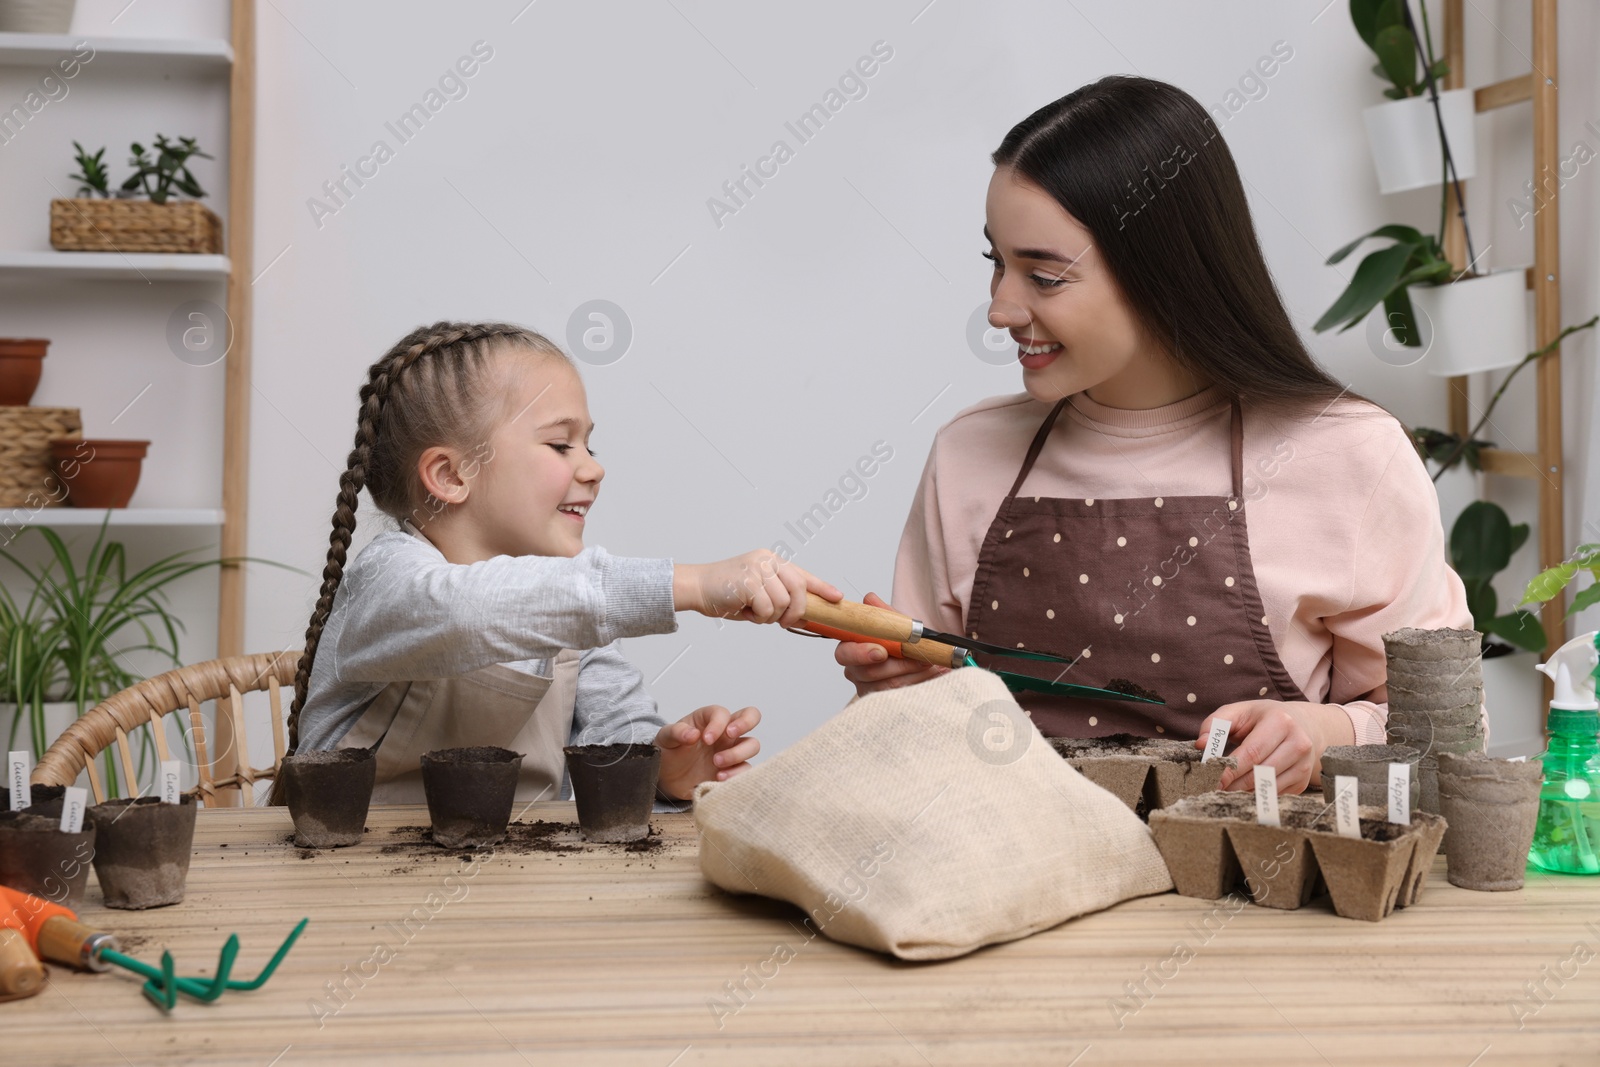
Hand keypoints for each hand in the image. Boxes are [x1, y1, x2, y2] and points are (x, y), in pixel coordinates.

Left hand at [655, 704, 760, 798]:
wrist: (668, 778)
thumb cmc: (670, 751)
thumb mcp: (665, 738)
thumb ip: (677, 733)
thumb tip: (692, 734)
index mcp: (709, 719)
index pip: (722, 713)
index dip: (718, 724)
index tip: (705, 739)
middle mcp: (725, 732)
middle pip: (751, 717)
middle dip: (745, 723)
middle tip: (729, 736)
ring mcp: (731, 751)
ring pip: (752, 745)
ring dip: (737, 754)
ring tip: (717, 764)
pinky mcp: (733, 770)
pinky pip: (746, 770)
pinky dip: (736, 774)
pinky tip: (719, 778)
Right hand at [673, 551, 841, 627]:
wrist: (696, 587)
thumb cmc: (726, 594)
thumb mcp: (758, 595)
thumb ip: (780, 600)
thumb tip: (805, 617)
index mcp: (771, 561)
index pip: (803, 574)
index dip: (822, 587)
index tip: (837, 597)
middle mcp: (767, 560)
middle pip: (799, 589)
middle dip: (797, 611)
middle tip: (785, 622)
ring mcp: (758, 568)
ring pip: (783, 602)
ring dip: (770, 616)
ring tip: (753, 612)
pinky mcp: (748, 581)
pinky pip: (767, 609)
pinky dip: (758, 617)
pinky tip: (744, 611)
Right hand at [834, 591, 947, 696]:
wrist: (920, 657)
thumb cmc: (901, 640)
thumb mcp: (895, 623)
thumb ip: (883, 613)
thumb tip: (870, 600)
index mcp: (850, 648)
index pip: (845, 653)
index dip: (861, 653)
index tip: (882, 651)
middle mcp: (855, 671)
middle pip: (868, 673)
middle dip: (899, 664)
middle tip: (920, 657)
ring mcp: (868, 689)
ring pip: (889, 685)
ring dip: (914, 673)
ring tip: (931, 663)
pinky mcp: (884, 702)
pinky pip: (901, 695)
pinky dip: (920, 682)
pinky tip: (932, 673)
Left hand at [1195, 699, 1354, 794]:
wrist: (1303, 725)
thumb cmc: (1263, 718)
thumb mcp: (1240, 711)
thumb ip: (1216, 723)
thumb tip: (1201, 745)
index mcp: (1281, 722)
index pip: (1252, 753)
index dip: (1230, 769)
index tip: (1212, 780)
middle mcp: (1298, 744)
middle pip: (1260, 773)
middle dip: (1234, 784)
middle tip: (1213, 788)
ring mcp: (1304, 765)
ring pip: (1268, 788)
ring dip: (1243, 792)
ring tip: (1225, 789)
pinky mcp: (1303, 782)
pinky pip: (1275, 795)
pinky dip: (1256, 795)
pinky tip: (1243, 790)